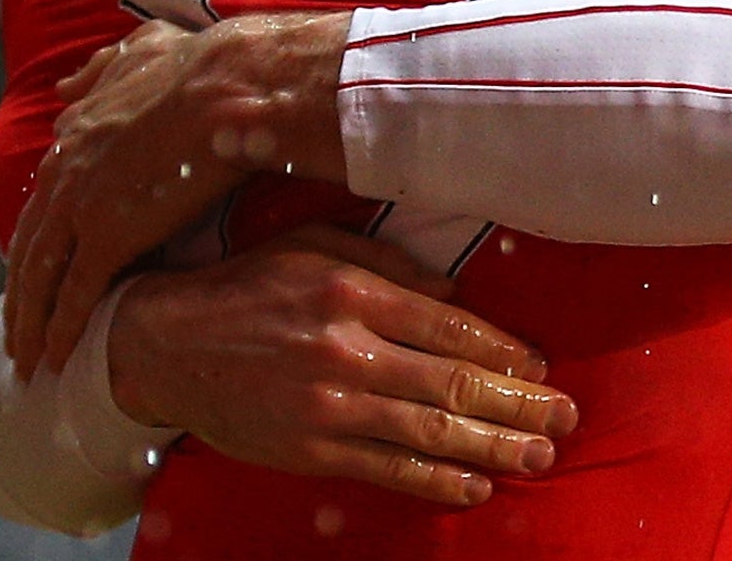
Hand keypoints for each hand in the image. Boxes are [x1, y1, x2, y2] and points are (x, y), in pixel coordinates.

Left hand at [5, 12, 357, 375]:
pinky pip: (75, 294)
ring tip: (28, 362)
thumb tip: (65, 87)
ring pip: (40, 277)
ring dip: (29, 323)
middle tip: (16, 333)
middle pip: (29, 246)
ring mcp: (81, 207)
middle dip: (20, 293)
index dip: (37, 236)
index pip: (43, 199)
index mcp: (75, 133)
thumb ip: (102, 70)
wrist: (227, 86)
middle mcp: (65, 171)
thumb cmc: (199, 67)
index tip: (34, 267)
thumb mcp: (140, 53)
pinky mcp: (107, 238)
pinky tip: (58, 358)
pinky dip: (62, 329)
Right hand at [108, 226, 577, 506]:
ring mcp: (329, 404)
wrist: (167, 343)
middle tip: (563, 418)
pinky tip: (475, 485)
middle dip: (516, 404)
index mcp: (352, 290)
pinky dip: (437, 480)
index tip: (539, 365)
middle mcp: (347, 348)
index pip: (449, 325)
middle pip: (451, 383)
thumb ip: (388, 264)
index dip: (502, 350)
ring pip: (429, 432)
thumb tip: (456, 290)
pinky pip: (387, 468)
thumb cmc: (250, 285)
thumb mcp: (316, 246)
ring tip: (538, 455)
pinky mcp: (310, 449)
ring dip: (493, 446)